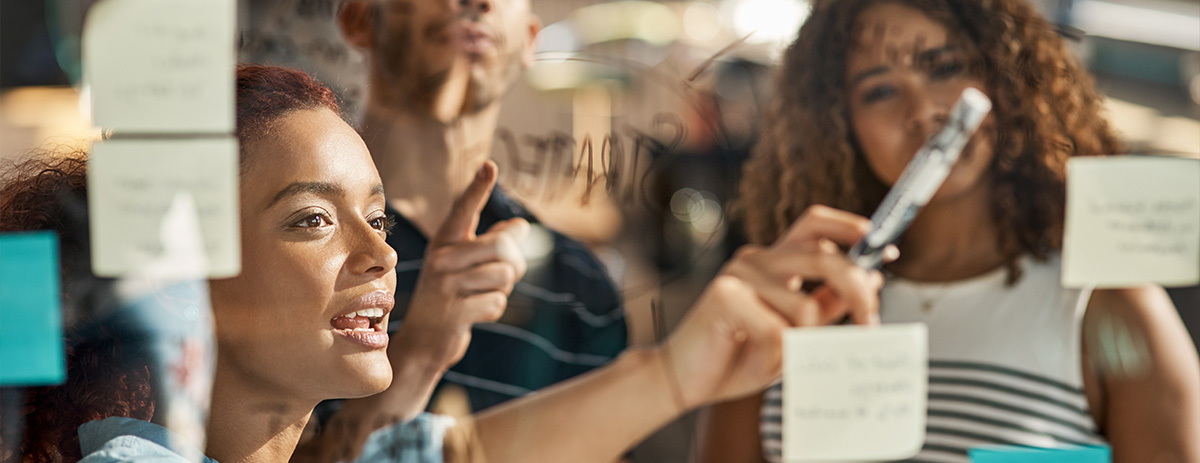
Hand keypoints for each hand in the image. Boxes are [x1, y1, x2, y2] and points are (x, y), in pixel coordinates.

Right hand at [396, 160, 528, 370]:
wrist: (423, 341)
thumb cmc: (451, 297)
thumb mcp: (465, 267)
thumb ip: (491, 245)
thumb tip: (521, 226)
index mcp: (445, 243)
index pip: (464, 210)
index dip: (478, 188)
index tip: (490, 165)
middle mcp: (442, 259)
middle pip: (502, 246)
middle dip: (515, 263)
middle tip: (505, 275)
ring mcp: (446, 285)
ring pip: (505, 275)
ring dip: (504, 290)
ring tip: (482, 295)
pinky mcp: (454, 312)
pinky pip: (497, 303)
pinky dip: (494, 310)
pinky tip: (474, 314)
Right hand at [658, 205, 887, 408]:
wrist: (684, 380)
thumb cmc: (735, 355)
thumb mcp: (793, 332)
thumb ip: (826, 304)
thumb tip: (869, 280)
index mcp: (772, 261)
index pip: (814, 223)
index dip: (851, 227)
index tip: (884, 248)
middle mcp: (756, 259)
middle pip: (824, 254)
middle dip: (857, 289)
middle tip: (871, 323)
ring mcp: (738, 274)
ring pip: (806, 308)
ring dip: (802, 344)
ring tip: (777, 357)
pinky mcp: (725, 296)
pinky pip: (779, 332)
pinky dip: (777, 357)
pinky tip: (756, 359)